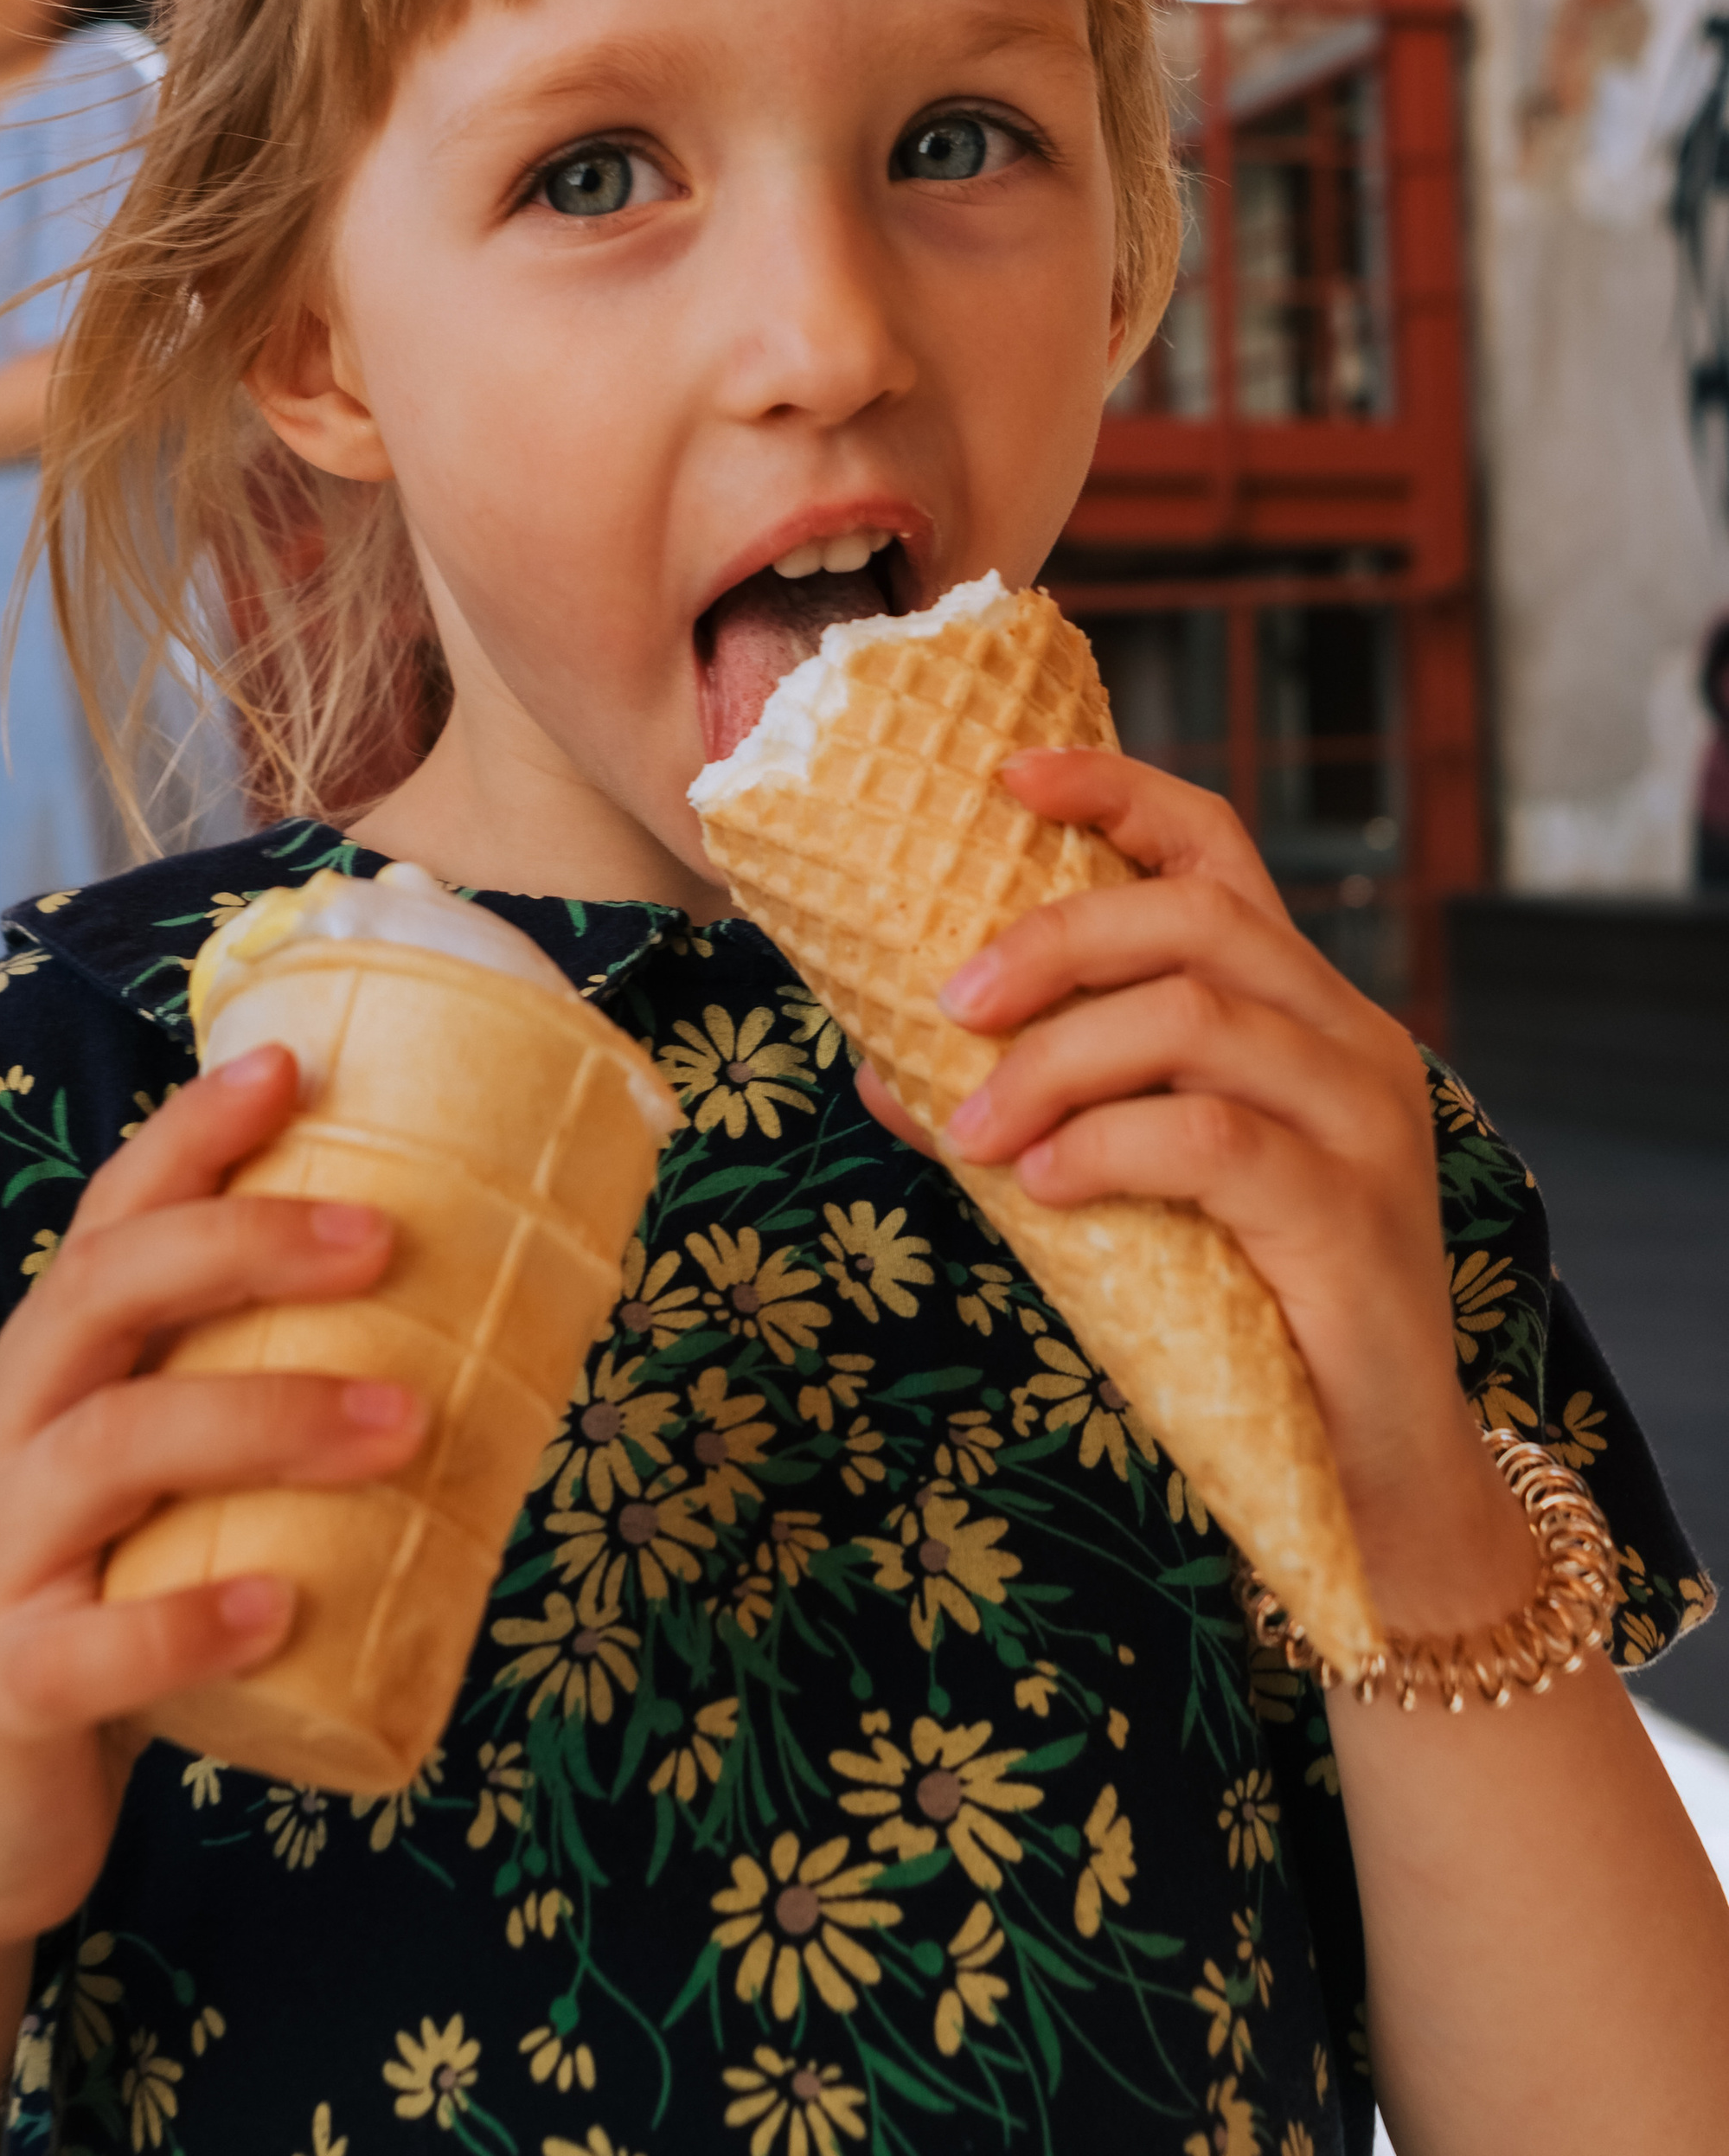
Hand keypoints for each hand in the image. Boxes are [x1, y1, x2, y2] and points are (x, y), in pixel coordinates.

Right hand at [0, 1047, 421, 1951]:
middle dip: (241, 1246)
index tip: (292, 1063)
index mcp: (41, 1380)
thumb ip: (239, 1408)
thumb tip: (454, 1330)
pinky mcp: (5, 1691)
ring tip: (401, 1424)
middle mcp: (1, 1443)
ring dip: (265, 1420)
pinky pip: (91, 1645)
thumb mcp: (152, 1494)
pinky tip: (283, 1602)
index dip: (190, 1137)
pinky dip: (190, 1622)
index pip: (108, 1222)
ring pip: (109, 1451)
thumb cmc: (95, 1619)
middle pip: (100, 1295)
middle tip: (381, 1236)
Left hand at [902, 748, 1534, 1637]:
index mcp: (1292, 1002)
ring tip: (971, 1133)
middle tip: (946, 1008)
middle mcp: (1344, 1034)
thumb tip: (880, 1070)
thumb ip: (1033, 1112)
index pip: (1215, 846)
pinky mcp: (1354, 1213)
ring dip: (1054, 1064)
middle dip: (1051, 943)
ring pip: (1194, 1018)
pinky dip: (1106, 1148)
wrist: (1363, 1469)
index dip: (1115, 791)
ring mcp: (1363, 1118)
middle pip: (1193, 916)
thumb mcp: (1126, 1183)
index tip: (1005, 775)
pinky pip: (1213, 1140)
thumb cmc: (1236, 1305)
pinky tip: (1042, 1188)